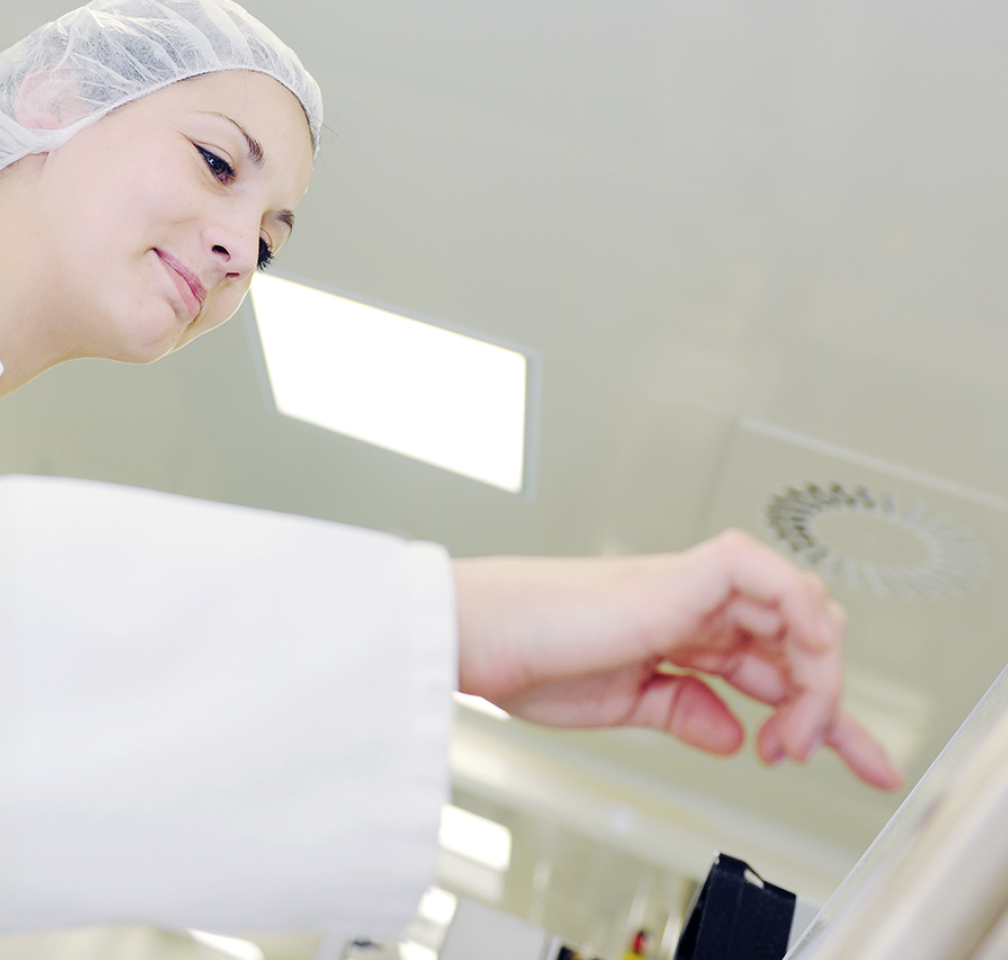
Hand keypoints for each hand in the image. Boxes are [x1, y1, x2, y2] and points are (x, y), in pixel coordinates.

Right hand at [453, 529, 901, 789]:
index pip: (773, 670)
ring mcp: (693, 589)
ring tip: (794, 735)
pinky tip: (803, 665)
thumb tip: (734, 735)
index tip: (860, 764)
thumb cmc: (525, 659)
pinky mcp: (686, 577)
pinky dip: (805, 615)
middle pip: (799, 639)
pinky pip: (773, 579)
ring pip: (800, 610)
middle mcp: (692, 607)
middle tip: (811, 755)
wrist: (482, 635)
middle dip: (830, 703)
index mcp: (676, 634)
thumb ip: (681, 712)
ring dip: (818, 678)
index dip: (824, 717)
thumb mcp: (620, 706)